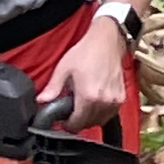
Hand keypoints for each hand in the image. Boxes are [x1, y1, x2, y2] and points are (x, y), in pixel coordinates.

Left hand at [38, 19, 129, 133]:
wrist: (107, 40)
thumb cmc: (87, 51)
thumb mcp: (63, 68)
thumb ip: (52, 88)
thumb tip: (41, 100)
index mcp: (89, 97)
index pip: (77, 124)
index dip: (67, 124)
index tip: (63, 119)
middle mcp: (104, 101)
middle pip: (89, 124)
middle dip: (78, 121)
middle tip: (71, 111)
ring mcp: (114, 99)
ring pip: (101, 120)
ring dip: (91, 118)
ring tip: (83, 106)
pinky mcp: (121, 96)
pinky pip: (111, 113)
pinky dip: (102, 112)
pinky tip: (95, 102)